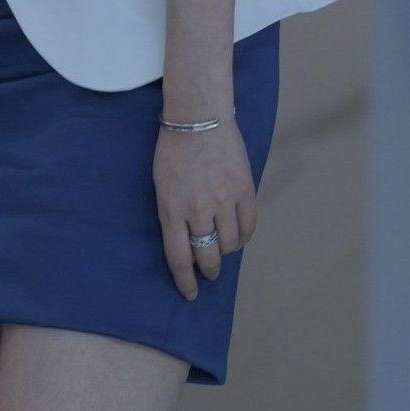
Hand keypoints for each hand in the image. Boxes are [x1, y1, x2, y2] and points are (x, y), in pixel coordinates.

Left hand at [154, 115, 255, 300]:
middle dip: (208, 270)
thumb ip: (172, 216)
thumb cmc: (173, 151)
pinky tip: (237, 238)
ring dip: (225, 254)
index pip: (180, 258)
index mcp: (171, 209)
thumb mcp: (161, 186)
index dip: (185, 281)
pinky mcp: (244, 189)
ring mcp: (223, 199)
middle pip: (207, 256)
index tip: (190, 293)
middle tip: (208, 273)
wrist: (199, 117)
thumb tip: (187, 245)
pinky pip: (248, 226)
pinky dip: (242, 237)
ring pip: (229, 244)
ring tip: (222, 252)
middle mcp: (198, 209)